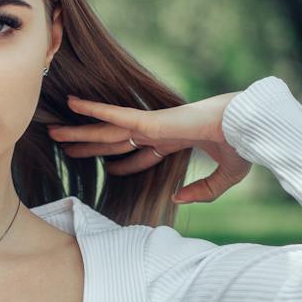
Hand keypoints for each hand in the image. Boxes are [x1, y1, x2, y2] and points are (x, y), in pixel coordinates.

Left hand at [47, 91, 250, 202]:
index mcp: (177, 141)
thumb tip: (178, 198)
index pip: (143, 154)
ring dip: (78, 131)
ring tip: (53, 132)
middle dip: (89, 146)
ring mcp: (152, 124)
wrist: (248, 128)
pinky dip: (92, 109)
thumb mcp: (226, 177)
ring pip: (105, 131)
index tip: (111, 169)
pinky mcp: (150, 120)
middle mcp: (160, 131)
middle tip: (63, 148)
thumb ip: (203, 191)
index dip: (126, 163)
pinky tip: (72, 104)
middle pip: (115, 141)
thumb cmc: (242, 145)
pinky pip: (114, 115)